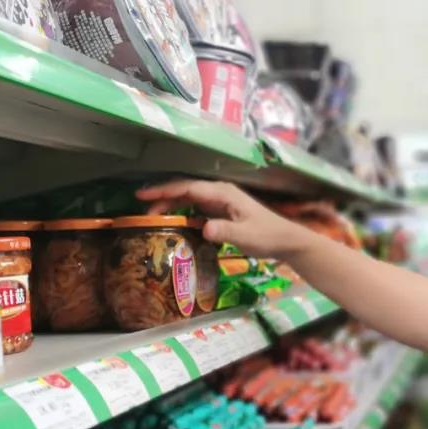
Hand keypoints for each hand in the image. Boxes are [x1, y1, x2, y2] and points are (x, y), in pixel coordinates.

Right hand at [137, 180, 306, 258]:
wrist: (286, 240)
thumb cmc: (267, 236)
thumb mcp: (246, 236)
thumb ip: (225, 232)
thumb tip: (204, 228)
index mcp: (223, 193)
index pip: (188, 188)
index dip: (164, 190)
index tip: (142, 194)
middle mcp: (220, 193)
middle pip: (185, 191)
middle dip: (162, 197)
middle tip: (142, 211)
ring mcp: (221, 202)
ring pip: (189, 199)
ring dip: (171, 206)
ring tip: (152, 218)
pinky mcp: (222, 212)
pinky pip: (197, 209)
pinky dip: (182, 214)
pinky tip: (173, 224)